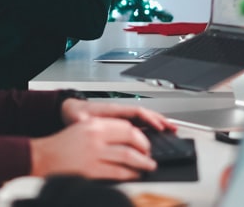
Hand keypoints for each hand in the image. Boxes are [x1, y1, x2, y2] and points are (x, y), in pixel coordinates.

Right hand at [29, 115, 156, 179]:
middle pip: (131, 138)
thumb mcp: (83, 128)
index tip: (144, 142)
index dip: (140, 135)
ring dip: (142, 163)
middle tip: (149, 154)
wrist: (41, 157)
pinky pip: (118, 173)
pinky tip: (134, 175)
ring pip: (128, 157)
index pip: (126, 126)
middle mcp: (96, 137)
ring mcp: (94, 154)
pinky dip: (130, 174)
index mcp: (94, 124)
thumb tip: (128, 138)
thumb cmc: (61, 145)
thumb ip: (104, 131)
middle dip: (145, 148)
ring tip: (148, 166)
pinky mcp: (91, 171)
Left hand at [60, 100, 176, 132]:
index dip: (148, 119)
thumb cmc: (76, 114)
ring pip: (144, 118)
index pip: (136, 112)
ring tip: (171, 129)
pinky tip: (157, 133)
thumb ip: (86, 122)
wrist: (71, 110)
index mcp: (113, 110)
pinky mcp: (120, 122)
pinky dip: (150, 127)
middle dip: (160, 120)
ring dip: (158, 122)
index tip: (158, 126)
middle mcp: (120, 112)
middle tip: (172, 128)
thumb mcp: (79, 120)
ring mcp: (121, 117)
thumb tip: (89, 125)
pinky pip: (139, 123)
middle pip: (145, 114)